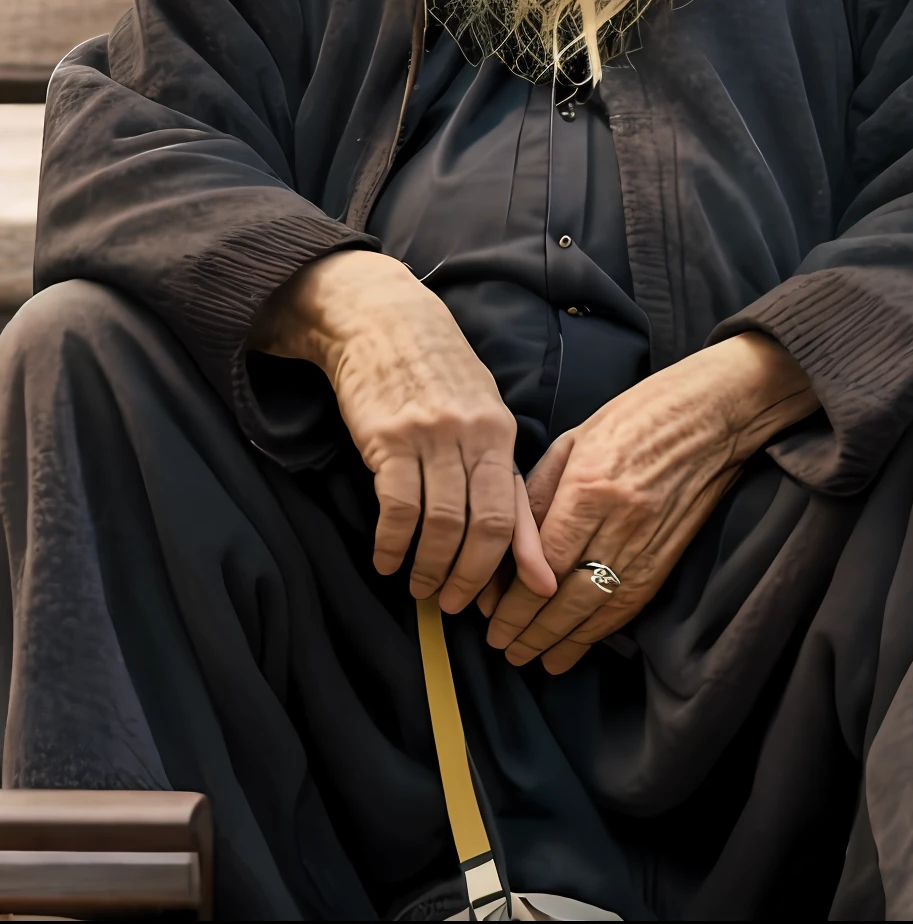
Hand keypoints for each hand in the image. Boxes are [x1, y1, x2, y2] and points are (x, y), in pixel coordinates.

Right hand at [252, 249, 556, 612]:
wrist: (380, 319)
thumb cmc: (436, 371)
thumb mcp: (479, 412)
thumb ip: (499, 473)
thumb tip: (520, 536)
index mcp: (499, 432)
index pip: (514, 512)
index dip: (513, 565)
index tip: (509, 601)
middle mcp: (470, 435)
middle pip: (480, 527)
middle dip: (469, 578)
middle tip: (454, 604)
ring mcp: (429, 435)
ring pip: (438, 523)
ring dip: (428, 567)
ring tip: (419, 586)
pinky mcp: (387, 437)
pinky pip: (395, 506)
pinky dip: (391, 543)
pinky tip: (386, 559)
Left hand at [480, 332, 816, 673]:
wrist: (710, 416)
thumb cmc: (636, 416)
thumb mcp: (574, 440)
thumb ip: (540, 492)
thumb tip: (510, 545)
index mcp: (589, 487)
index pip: (542, 560)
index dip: (513, 596)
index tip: (488, 613)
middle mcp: (618, 523)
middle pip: (563, 594)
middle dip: (527, 628)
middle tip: (501, 646)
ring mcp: (646, 545)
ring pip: (593, 610)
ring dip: (557, 640)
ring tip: (528, 656)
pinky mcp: (667, 559)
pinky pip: (626, 608)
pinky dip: (596, 634)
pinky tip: (571, 650)